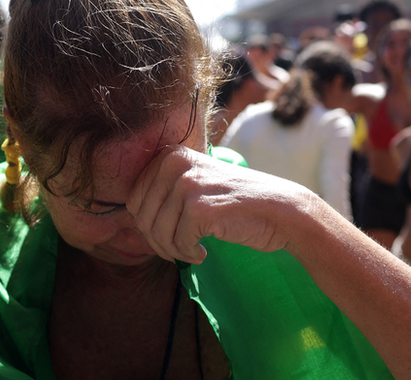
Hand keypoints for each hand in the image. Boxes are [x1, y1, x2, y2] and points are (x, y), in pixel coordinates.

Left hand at [126, 146, 317, 264]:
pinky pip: (177, 243)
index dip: (148, 225)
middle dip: (158, 241)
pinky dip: (188, 254)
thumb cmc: (236, 203)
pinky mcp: (199, 207)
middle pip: (142, 218)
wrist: (281, 210)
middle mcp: (175, 164)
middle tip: (181, 249)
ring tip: (193, 250)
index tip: (170, 234)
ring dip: (174, 251)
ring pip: (157, 233)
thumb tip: (129, 214)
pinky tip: (204, 252)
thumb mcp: (196, 184)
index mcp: (170, 155)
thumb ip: (164, 191)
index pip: (134, 200)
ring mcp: (187, 184)